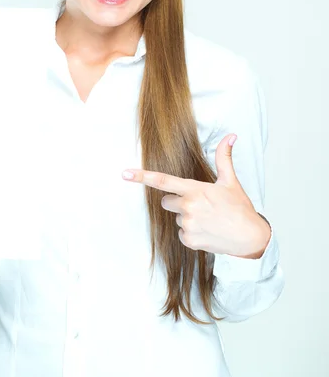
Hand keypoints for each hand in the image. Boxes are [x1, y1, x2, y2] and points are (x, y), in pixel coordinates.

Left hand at [122, 134, 270, 257]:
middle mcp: (188, 207)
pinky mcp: (189, 240)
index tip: (125, 174)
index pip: (162, 181)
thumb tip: (230, 136)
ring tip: (208, 219)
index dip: (141, 176)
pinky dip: (191, 233)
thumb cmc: (240, 208)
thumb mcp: (230, 181)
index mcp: (194, 190)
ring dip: (187, 218)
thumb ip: (224, 158)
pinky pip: (181, 233)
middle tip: (199, 204)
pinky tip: (207, 231)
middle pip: (166, 201)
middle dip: (177, 201)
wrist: (250, 239)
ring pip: (176, 218)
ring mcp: (188, 225)